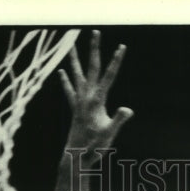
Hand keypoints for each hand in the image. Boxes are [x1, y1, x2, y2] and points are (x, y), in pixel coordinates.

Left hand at [59, 30, 133, 162]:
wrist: (75, 158)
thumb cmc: (93, 148)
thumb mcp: (109, 134)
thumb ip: (118, 120)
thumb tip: (127, 109)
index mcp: (96, 101)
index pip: (108, 76)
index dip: (116, 61)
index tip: (122, 46)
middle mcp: (85, 98)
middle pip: (91, 68)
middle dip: (94, 49)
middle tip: (95, 31)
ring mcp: (78, 102)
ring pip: (76, 75)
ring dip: (75, 59)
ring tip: (71, 44)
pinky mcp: (74, 109)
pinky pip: (69, 91)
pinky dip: (66, 81)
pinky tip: (62, 72)